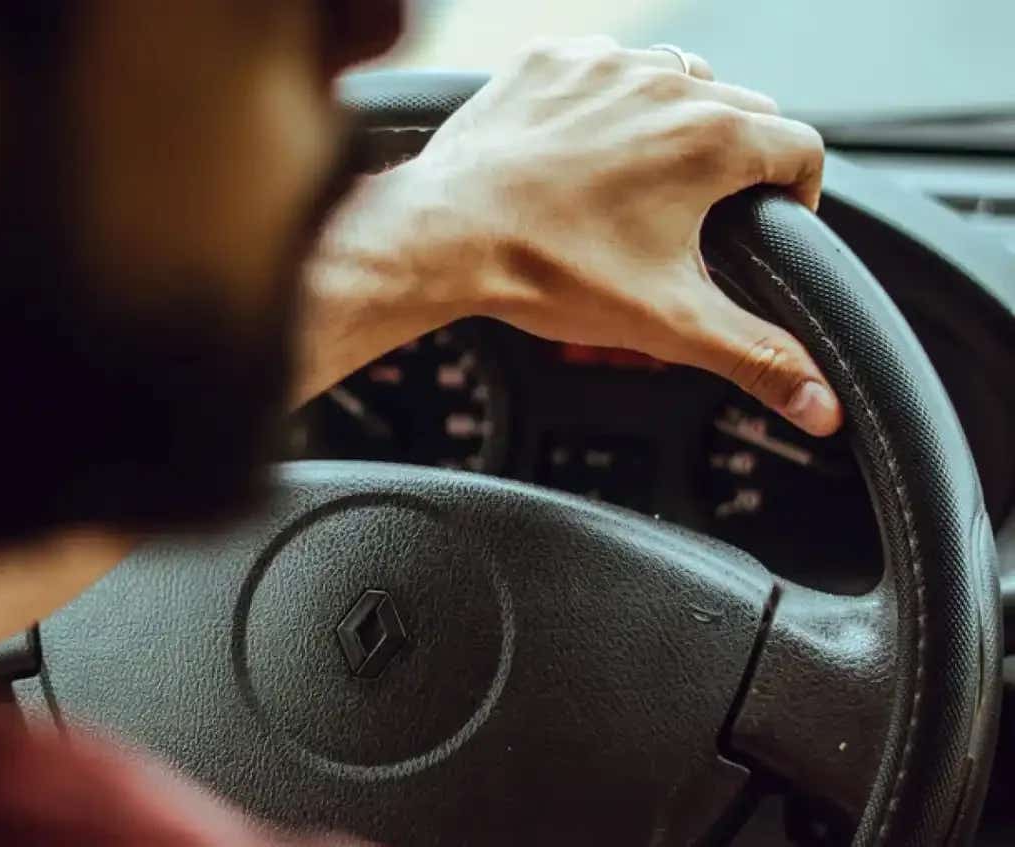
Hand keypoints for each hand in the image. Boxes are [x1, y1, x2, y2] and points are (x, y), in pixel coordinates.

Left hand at [401, 37, 839, 435]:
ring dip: (679, 122)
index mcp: (711, 141)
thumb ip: (756, 358)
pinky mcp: (553, 61)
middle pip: (745, 111)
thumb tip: (821, 406)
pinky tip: (588, 149)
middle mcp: (666, 86)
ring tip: (646, 181)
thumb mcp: (668, 323)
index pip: (802, 149)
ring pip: (679, 79)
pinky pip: (608, 67)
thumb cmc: (550, 271)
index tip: (773, 221)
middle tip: (702, 214)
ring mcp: (605, 65)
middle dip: (739, 160)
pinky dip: (611, 101)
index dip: (799, 193)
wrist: (448, 235)